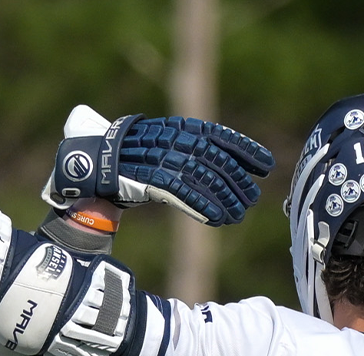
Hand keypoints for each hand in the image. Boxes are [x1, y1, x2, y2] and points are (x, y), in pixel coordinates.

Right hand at [42, 105, 274, 226]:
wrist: (97, 159)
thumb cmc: (135, 155)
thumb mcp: (168, 145)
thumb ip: (194, 153)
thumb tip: (229, 168)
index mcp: (181, 127)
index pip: (221, 135)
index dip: (246, 150)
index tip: (266, 164)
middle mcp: (175, 139)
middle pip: (217, 160)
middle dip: (237, 180)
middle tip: (252, 198)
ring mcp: (163, 158)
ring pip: (204, 178)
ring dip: (224, 197)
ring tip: (238, 214)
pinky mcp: (151, 178)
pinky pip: (183, 193)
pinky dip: (202, 206)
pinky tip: (217, 218)